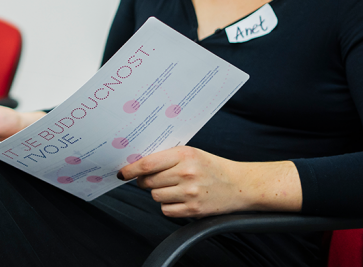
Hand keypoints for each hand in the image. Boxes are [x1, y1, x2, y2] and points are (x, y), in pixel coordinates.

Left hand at [119, 146, 301, 217]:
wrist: (240, 184)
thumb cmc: (211, 166)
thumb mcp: (191, 153)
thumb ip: (166, 156)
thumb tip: (137, 164)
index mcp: (184, 154)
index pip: (147, 163)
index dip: (130, 169)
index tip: (122, 172)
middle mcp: (186, 173)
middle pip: (148, 181)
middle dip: (145, 181)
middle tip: (154, 179)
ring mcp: (190, 193)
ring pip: (155, 196)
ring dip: (158, 193)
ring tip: (173, 187)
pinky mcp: (193, 210)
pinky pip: (166, 210)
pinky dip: (168, 206)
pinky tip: (180, 199)